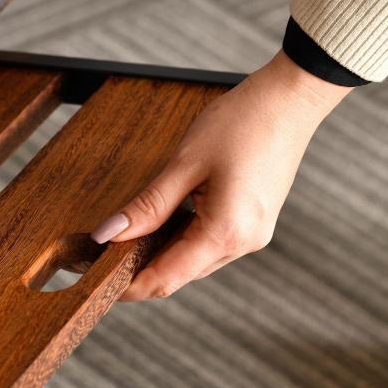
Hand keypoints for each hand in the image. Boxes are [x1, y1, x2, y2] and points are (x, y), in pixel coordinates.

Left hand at [90, 52, 350, 301]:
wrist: (289, 101)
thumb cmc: (242, 124)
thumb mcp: (185, 164)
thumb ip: (148, 206)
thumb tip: (110, 235)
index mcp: (226, 233)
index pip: (167, 278)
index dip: (130, 286)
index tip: (99, 281)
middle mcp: (243, 243)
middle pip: (181, 274)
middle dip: (142, 270)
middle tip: (102, 258)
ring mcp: (253, 235)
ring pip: (196, 261)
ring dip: (162, 256)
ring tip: (126, 241)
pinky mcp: (255, 223)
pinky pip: (212, 244)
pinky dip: (184, 241)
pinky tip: (163, 226)